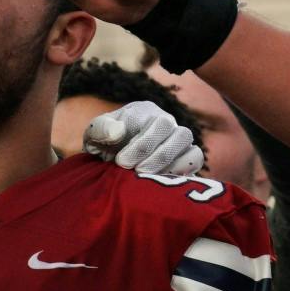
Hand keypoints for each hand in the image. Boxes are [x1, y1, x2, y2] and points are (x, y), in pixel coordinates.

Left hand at [83, 100, 203, 175]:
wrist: (114, 162)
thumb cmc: (105, 145)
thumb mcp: (94, 135)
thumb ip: (100, 129)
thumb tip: (118, 131)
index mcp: (144, 111)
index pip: (151, 121)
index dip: (139, 144)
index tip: (121, 162)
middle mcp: (166, 121)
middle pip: (172, 128)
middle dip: (154, 153)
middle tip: (135, 170)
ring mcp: (179, 139)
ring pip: (188, 141)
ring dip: (168, 161)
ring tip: (148, 176)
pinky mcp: (188, 157)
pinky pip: (195, 157)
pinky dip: (183, 169)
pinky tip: (162, 179)